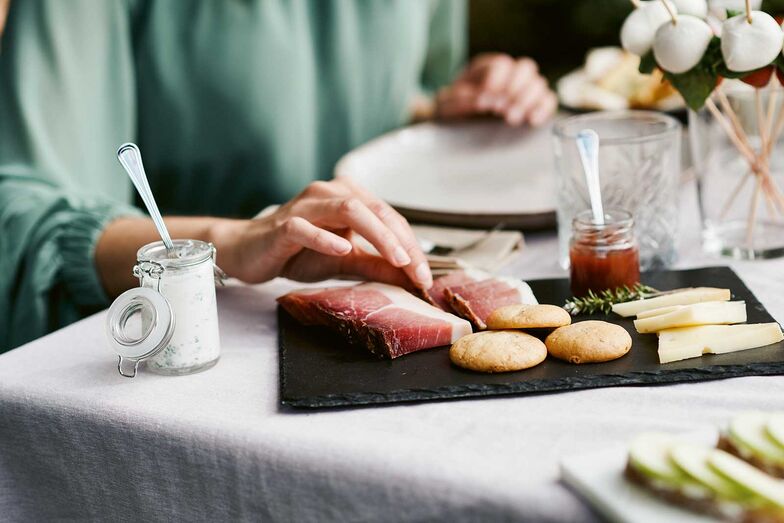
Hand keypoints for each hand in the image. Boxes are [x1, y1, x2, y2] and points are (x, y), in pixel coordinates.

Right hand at [213, 178, 431, 289]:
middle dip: (402, 241)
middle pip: (376, 210)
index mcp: (349, 198)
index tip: (426, 276)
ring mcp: (306, 206)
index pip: (389, 218)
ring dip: (377, 235)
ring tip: (396, 258)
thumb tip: (410, 275)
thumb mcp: (343, 262)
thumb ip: (375, 264)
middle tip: (418, 271)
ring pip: (348, 210)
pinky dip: (327, 238)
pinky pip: (306, 227)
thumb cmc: (296, 253)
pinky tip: (343, 249)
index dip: (412, 245)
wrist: (249, 253)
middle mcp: (330, 193)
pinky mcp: (283, 224)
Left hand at [436, 53, 557, 126]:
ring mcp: (522, 90)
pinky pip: (548, 101)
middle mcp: (508, 75)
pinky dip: (543, 109)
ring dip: (528, 101)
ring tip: (511, 119)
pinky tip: (532, 120)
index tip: (486, 100)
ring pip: (538, 83)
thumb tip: (481, 101)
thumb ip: (459, 99)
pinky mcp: (531, 106)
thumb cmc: (449, 110)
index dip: (497, 81)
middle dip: (515, 89)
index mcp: (487, 68)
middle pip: (525, 69)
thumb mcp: (445, 103)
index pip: (501, 65)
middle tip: (501, 110)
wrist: (453, 124)